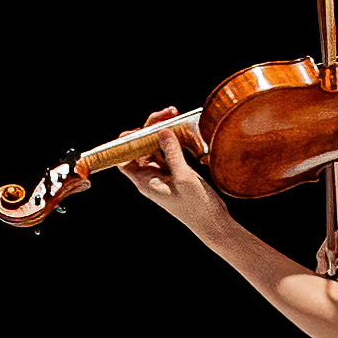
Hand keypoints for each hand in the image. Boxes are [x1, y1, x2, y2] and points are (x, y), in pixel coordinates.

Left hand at [113, 108, 228, 230]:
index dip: (126, 143)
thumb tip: (161, 131)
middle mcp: (150, 176)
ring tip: (174, 116)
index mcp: (145, 182)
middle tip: (166, 114)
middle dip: (150, 129)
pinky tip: (182, 130)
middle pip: (141, 148)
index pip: (124, 160)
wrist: (213, 223)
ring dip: (162, 131)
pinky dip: (174, 140)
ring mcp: (163, 174)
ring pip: (155, 147)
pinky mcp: (176, 172)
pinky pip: (169, 151)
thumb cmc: (197, 207)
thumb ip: (172, 153)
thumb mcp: (184, 178)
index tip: (138, 129)